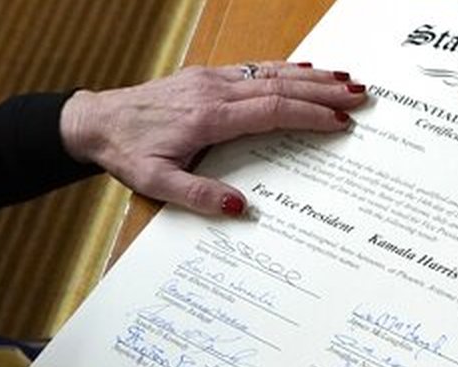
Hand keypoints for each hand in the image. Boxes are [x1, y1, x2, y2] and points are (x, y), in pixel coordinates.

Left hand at [60, 61, 366, 215]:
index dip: (308, 116)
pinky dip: (285, 69)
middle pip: (279, 86)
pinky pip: (254, 69)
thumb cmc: (126, 153)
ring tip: (347, 80)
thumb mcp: (155, 184)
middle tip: (362, 97)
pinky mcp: (206, 77)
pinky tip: (305, 70)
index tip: (339, 123)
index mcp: (208, 118)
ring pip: (270, 72)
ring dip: (311, 76)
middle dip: (323, 92)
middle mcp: (214, 91)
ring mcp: (211, 79)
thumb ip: (198, 196)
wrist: (95, 121)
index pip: (270, 112)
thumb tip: (241, 208)